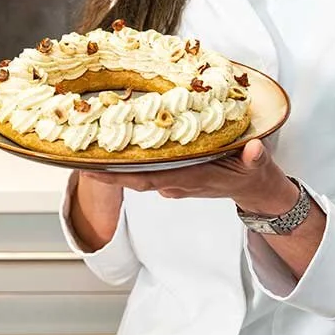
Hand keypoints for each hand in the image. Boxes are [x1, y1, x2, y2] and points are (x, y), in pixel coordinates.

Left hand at [84, 138, 298, 216]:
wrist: (253, 189)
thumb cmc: (252, 173)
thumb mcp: (257, 165)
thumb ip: (255, 157)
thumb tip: (253, 149)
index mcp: (192, 177)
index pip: (152, 179)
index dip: (124, 176)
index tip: (99, 169)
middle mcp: (177, 182)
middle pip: (135, 179)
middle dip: (106, 172)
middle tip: (77, 157)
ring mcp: (174, 180)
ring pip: (138, 174)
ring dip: (112, 166)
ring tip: (85, 148)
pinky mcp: (174, 174)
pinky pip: (146, 169)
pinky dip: (128, 160)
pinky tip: (112, 145)